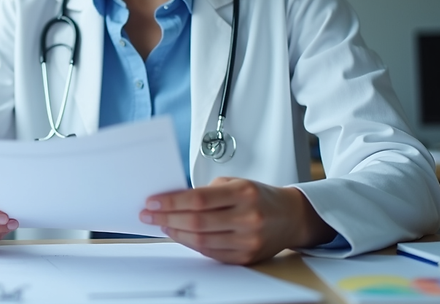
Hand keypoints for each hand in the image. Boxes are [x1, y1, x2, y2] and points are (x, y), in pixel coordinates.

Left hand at [139, 177, 334, 264]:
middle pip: (196, 222)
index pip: (198, 199)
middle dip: (167, 218)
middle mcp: (248, 218)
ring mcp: (248, 240)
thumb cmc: (260, 196)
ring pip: (201, 240)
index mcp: (243, 193)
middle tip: (149, 215)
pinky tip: (180, 235)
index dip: (171, 202)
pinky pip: (210, 253)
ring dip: (176, 232)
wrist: (291, 217)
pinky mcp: (246, 257)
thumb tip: (172, 200)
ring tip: (162, 224)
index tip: (152, 202)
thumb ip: (207, 192)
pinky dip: (191, 244)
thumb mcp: (236, 182)